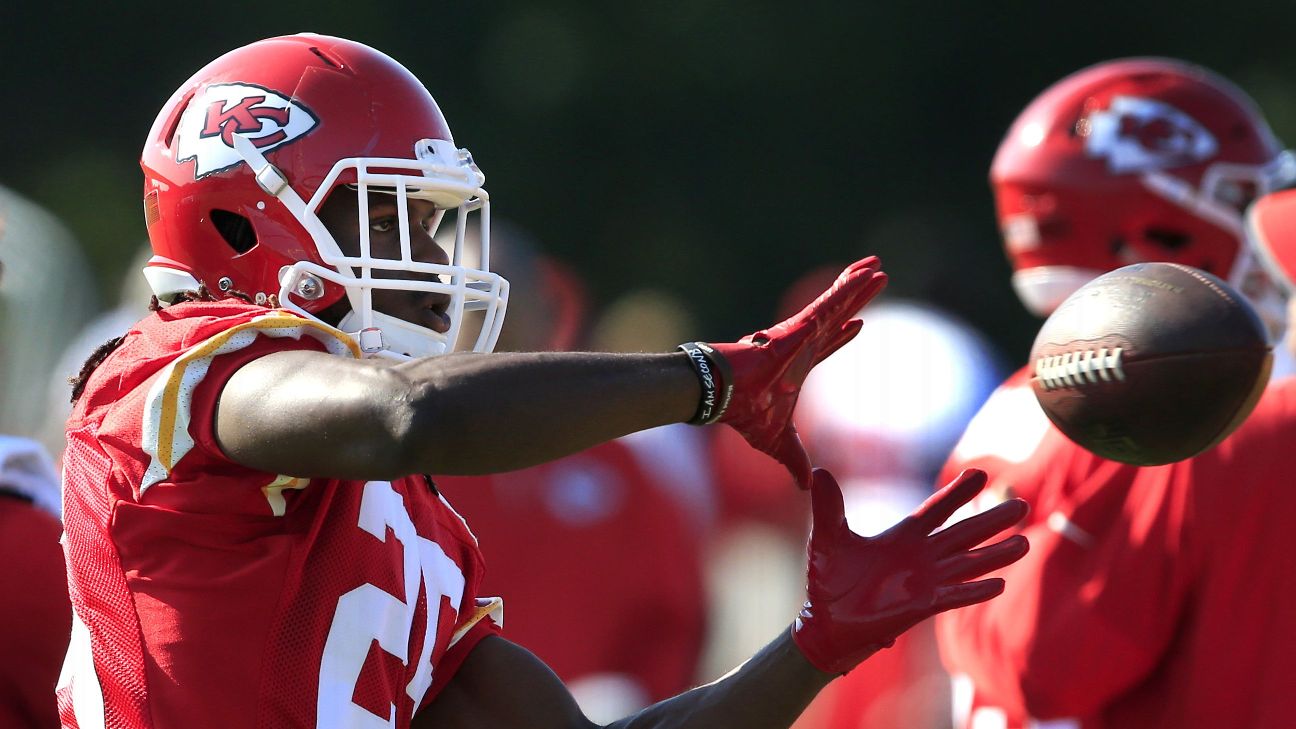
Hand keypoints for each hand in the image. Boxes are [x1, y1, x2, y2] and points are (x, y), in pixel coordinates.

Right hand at [707, 257, 886, 487]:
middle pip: (838, 317)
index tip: (859, 324)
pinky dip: (849, 287)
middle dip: (857, 299)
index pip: (827, 346)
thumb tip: (805, 487)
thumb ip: (794, 459)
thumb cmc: (745, 414)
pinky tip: (866, 271)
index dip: (844, 336)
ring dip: (859, 284)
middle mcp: (802, 344)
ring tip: (879, 266)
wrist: (725, 397)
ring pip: (837, 303)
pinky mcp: (801, 325)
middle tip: (877, 279)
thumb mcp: (778, 442)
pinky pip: (832, 302)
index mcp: (798, 366)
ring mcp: (802, 332)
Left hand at [792, 468, 1029, 674]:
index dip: (957, 492)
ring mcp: (925, 582)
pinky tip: (999, 584)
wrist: (826, 623)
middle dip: (991, 520)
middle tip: (1021, 505)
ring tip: (1023, 543)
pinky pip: (954, 597)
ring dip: (994, 555)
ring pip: (967, 564)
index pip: (936, 509)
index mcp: (902, 536)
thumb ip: (829, 507)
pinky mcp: (922, 607)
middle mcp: (921, 556)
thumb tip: (819, 471)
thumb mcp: (828, 539)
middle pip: (963, 534)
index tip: (980, 473)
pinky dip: (974, 591)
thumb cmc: (829, 581)